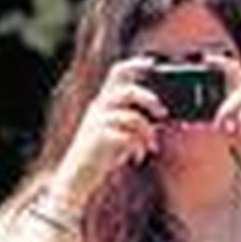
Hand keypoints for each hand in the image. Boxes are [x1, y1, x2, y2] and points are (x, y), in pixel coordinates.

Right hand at [48, 57, 165, 204]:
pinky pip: (127, 137)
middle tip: (163, 114)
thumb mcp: (122, 134)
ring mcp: (97, 124)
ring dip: (148, 133)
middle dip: (149, 100)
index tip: (153, 62)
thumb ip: (138, 123)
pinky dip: (138, 147)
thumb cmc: (102, 155)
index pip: (116, 73)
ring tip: (151, 146)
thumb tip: (163, 118)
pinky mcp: (98, 140)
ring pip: (132, 117)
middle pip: (126, 91)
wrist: (77, 178)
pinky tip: (138, 157)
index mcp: (103, 102)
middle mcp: (98, 109)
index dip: (135, 64)